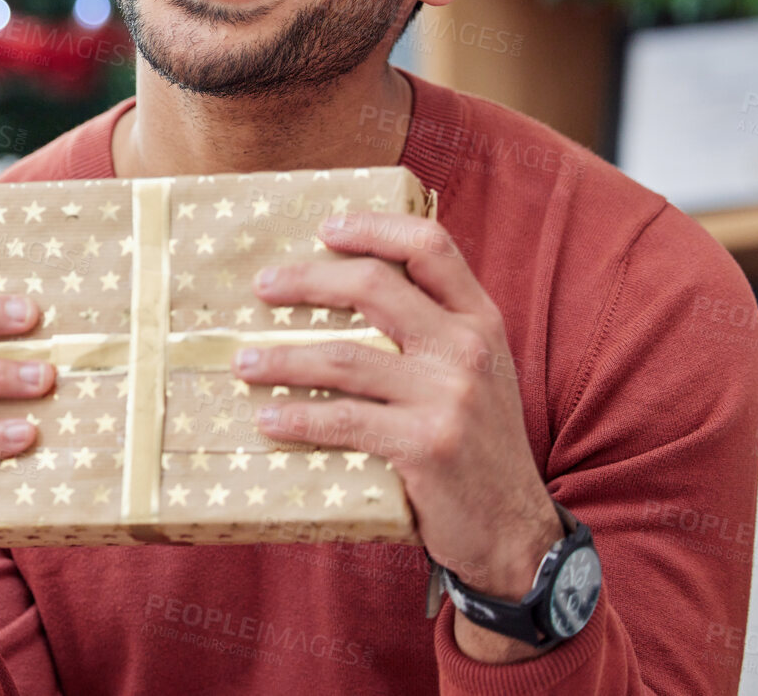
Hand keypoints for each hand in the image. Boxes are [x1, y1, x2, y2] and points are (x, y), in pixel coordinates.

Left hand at [234, 211, 563, 662]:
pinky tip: (269, 417)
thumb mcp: (474, 373)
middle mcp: (467, 348)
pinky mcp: (425, 444)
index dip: (376, 228)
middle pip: (374, 286)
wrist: (514, 529)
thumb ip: (431, 331)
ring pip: (344, 357)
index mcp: (479, 320)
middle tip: (263, 287)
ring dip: (283, 357)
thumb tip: (345, 291)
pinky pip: (343, 420)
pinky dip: (298, 416)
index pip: (431, 246)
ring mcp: (448, 396)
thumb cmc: (476, 443)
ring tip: (243, 361)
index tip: (326, 228)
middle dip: (308, 280)